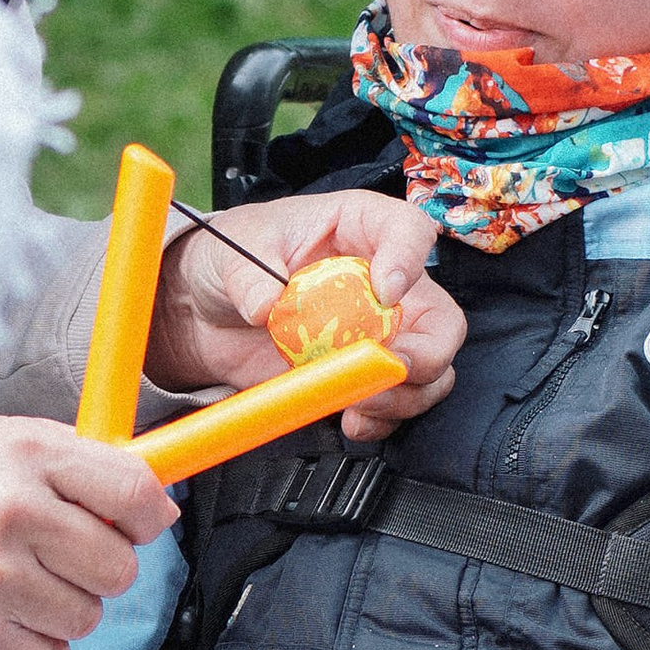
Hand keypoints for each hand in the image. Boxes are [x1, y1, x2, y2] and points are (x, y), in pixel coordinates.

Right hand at [0, 416, 176, 649]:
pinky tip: (5, 620)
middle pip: (119, 568)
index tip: (138, 526)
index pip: (133, 492)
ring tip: (21, 589)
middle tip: (63, 561)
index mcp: (28, 457)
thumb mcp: (1, 443)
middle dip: (100, 570)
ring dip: (64, 610)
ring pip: (86, 617)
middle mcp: (13, 514)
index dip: (149, 518)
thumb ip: (74, 463)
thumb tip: (153, 502)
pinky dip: (35, 647)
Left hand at [145, 191, 461, 443]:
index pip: (411, 230)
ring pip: (430, 369)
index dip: (409, 259)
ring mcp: (378, 333)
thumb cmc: (235, 256)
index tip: (384, 289)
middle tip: (388, 367)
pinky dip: (382, 420)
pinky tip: (352, 421)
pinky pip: (395, 402)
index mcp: (363, 228)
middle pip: (441, 320)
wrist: (208, 307)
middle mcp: (385, 282)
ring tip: (362, 404)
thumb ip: (249, 274)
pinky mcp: (360, 373)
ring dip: (406, 396)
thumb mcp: (235, 248)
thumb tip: (266, 305)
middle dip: (425, 353)